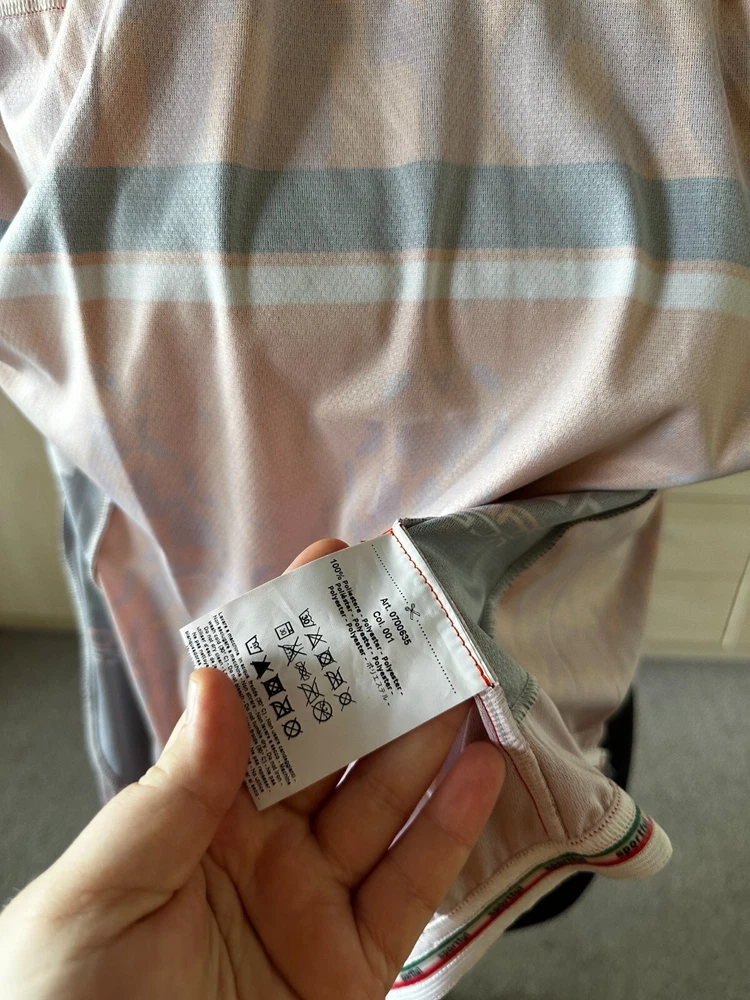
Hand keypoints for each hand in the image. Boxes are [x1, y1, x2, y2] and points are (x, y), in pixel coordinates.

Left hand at [0, 539, 504, 999]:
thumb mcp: (97, 892)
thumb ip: (168, 793)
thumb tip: (214, 684)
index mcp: (190, 812)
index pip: (253, 706)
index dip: (290, 637)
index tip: (331, 568)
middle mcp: (258, 845)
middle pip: (332, 746)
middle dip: (377, 676)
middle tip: (424, 614)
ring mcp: (311, 901)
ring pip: (383, 803)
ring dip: (428, 737)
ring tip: (468, 675)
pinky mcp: (354, 966)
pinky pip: (411, 888)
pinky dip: (450, 828)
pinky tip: (480, 770)